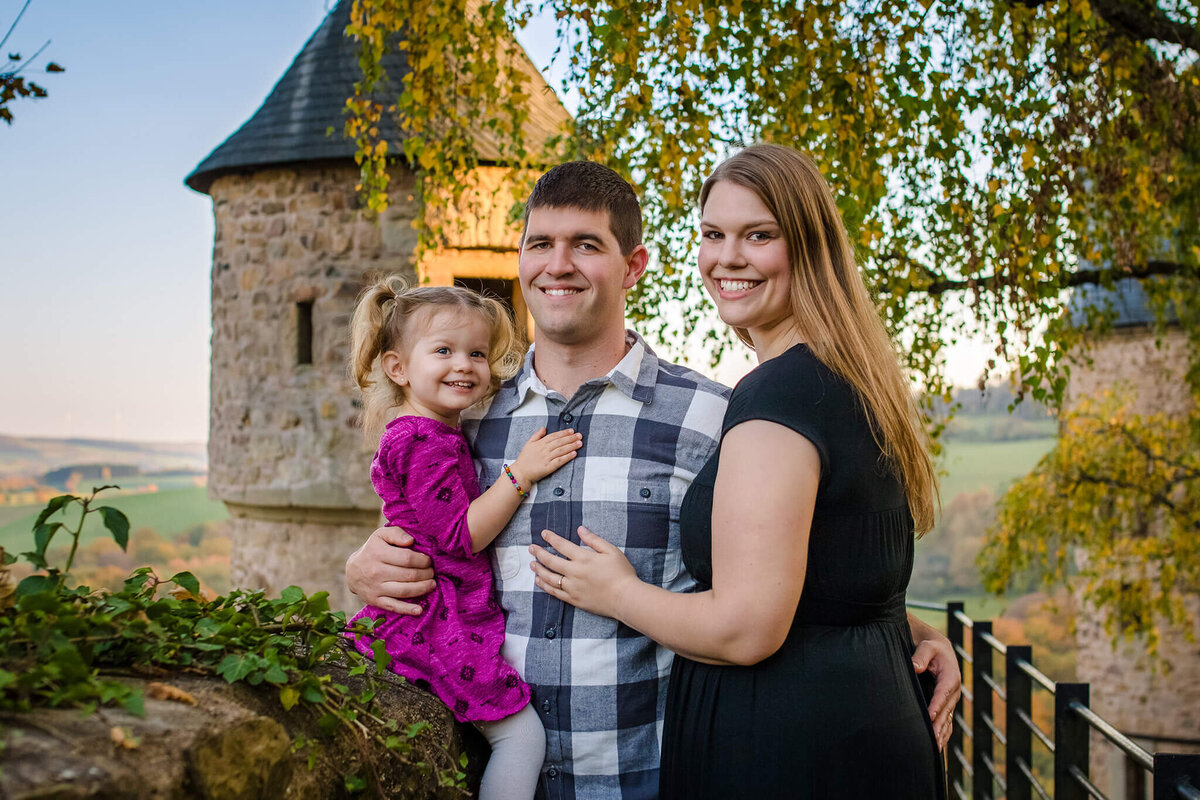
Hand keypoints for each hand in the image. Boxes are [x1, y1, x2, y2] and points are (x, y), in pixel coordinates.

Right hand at [344, 526, 434, 614]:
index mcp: (377, 553)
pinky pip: (393, 606)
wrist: (352, 571)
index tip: (428, 560)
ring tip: (432, 584)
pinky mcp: (375, 600)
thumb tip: (411, 541)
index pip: (407, 558)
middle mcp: (375, 571)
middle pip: (408, 575)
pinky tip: (419, 610)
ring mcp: (375, 588)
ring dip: (422, 588)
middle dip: (426, 574)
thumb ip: (396, 533)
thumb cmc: (373, 550)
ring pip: (404, 591)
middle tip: (431, 572)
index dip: (422, 560)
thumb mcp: (381, 535)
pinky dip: (407, 609)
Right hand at [510, 427, 581, 486]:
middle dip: (570, 438)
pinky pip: (560, 461)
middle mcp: (544, 449)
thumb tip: (543, 427)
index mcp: (540, 443)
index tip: (572, 430)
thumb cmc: (524, 459)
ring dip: (571, 446)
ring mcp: (547, 458)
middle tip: (580, 435)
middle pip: (559, 442)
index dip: (563, 433)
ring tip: (580, 443)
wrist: (520, 472)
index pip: (554, 436)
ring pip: (561, 450)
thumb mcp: (528, 444)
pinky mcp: (549, 467)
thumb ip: (537, 435)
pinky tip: (574, 453)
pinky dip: (567, 457)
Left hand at [529, 527, 639, 619]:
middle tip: (531, 548)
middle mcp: (574, 572)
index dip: (551, 538)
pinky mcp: (574, 600)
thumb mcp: (611, 551)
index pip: (562, 545)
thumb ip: (594, 540)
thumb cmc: (622, 573)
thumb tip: (580, 529)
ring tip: (532, 564)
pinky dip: (544, 586)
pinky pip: (554, 592)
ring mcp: (572, 587)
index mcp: (584, 558)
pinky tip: (539, 581)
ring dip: (539, 569)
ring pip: (549, 577)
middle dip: (539, 553)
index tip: (543, 533)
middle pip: (551, 561)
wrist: (625, 598)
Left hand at [913, 636, 961, 750]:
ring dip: (942, 733)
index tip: (930, 716)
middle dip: (939, 725)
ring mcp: (951, 700)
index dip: (937, 705)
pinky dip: (943, 733)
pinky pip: (947, 721)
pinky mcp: (947, 705)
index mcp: (951, 677)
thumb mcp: (927, 647)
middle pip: (946, 711)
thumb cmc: (931, 648)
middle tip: (931, 739)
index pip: (943, 693)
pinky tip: (937, 746)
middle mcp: (954, 691)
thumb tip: (915, 667)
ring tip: (934, 747)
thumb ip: (921, 655)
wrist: (939, 650)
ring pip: (947, 719)